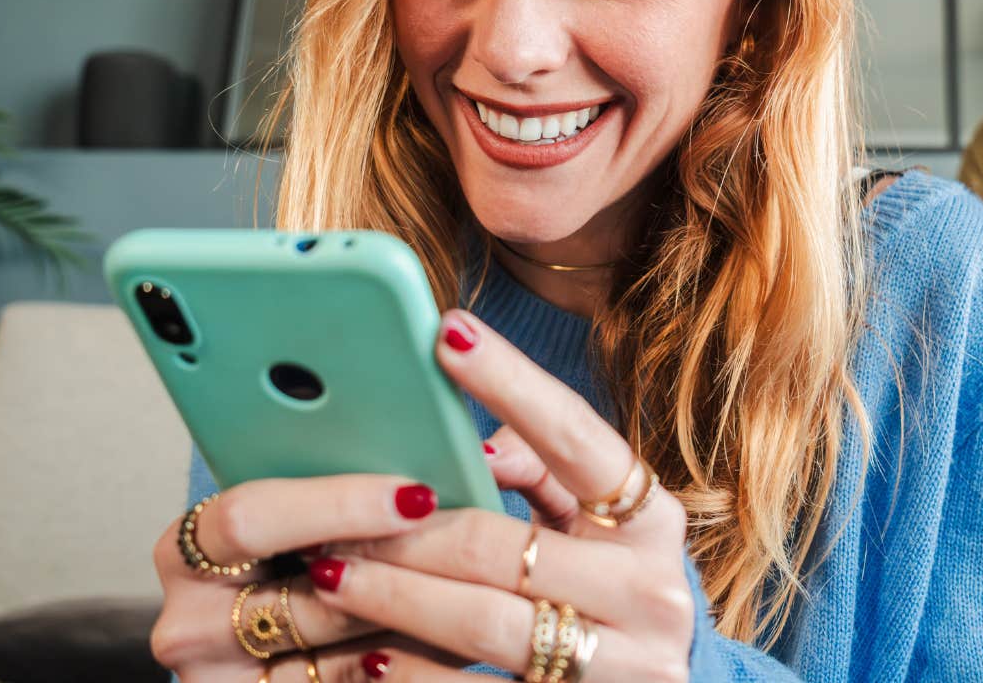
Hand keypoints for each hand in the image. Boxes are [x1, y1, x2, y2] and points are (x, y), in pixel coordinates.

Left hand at [148, 307, 694, 681]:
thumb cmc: (611, 596)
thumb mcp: (598, 531)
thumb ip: (547, 476)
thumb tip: (478, 446)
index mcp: (652, 518)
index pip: (577, 437)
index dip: (512, 382)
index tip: (447, 333)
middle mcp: (651, 586)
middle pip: (506, 544)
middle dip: (410, 527)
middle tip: (336, 511)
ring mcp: (627, 661)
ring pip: (485, 622)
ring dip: (396, 597)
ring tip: (329, 574)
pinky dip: (416, 673)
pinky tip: (367, 658)